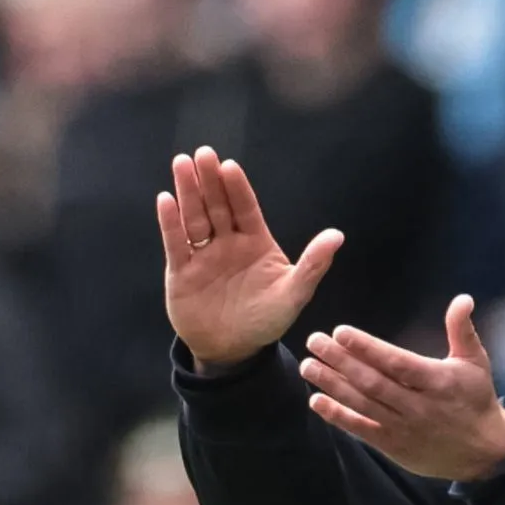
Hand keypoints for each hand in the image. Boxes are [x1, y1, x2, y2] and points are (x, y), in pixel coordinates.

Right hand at [157, 146, 343, 366]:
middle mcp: (227, 242)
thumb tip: (338, 235)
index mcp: (255, 241)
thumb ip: (313, 264)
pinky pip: (176, 243)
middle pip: (217, 205)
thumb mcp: (294, 294)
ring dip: (188, 192)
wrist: (234, 350)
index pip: (245, 208)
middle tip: (203, 154)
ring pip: (195, 218)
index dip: (237, 188)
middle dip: (210, 180)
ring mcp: (204, 254)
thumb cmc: (267, 320)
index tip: (230, 166)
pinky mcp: (182, 271)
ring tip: (181, 164)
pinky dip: (171, 223)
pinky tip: (166, 199)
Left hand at [299, 295, 504, 480]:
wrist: (483, 451)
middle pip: (372, 382)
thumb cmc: (475, 399)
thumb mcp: (476, 363)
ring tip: (309, 366)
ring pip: (362, 404)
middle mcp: (417, 406)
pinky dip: (338, 416)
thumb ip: (462, 330)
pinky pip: (361, 430)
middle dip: (340, 361)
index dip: (367, 348)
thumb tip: (462, 298)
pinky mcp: (393, 445)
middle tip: (314, 341)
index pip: (396, 363)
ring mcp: (403, 428)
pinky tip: (317, 400)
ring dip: (332, 385)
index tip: (341, 332)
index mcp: (436, 381)